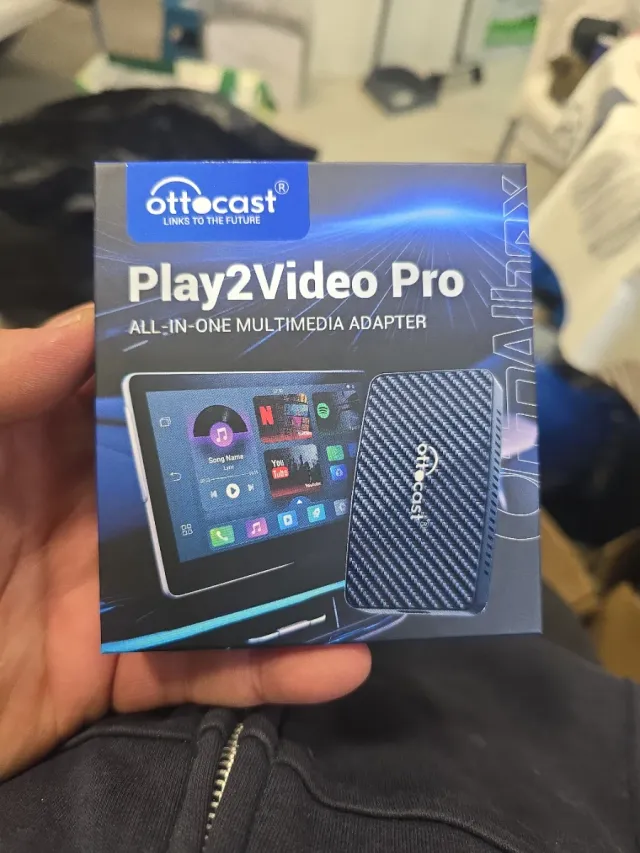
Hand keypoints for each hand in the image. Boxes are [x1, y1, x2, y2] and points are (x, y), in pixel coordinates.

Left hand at [0, 305, 369, 778]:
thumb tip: (89, 325)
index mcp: (41, 442)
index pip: (134, 384)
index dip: (202, 357)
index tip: (290, 337)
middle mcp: (90, 509)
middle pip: (201, 476)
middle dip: (280, 459)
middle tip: (367, 442)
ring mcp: (110, 592)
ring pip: (223, 573)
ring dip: (302, 573)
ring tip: (379, 561)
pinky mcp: (119, 673)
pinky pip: (206, 669)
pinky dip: (272, 672)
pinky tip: (341, 663)